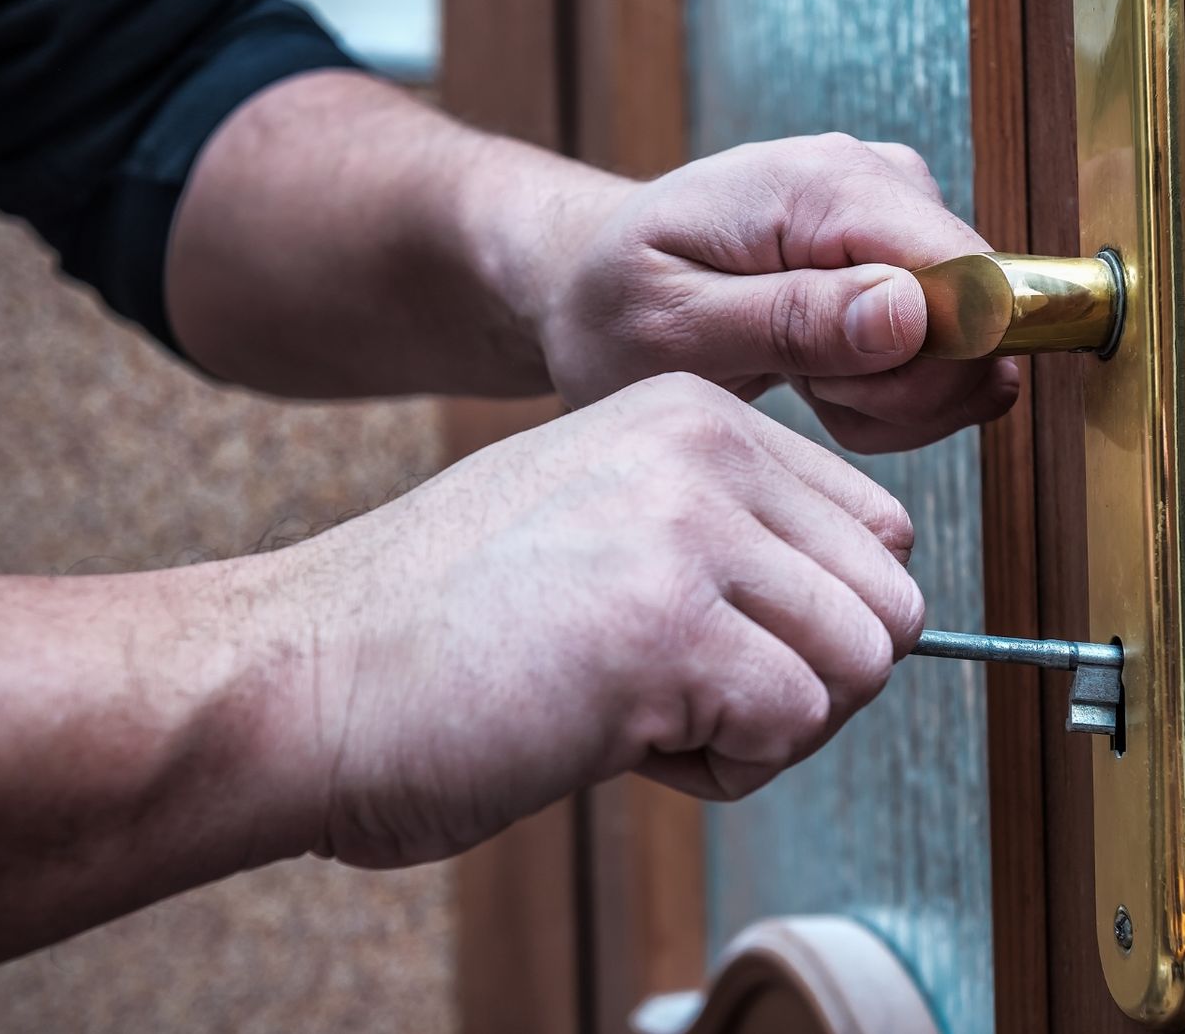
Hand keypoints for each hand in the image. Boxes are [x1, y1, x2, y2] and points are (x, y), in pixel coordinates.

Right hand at [270, 373, 923, 867]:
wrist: (297, 680)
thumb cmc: (442, 630)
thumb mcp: (602, 519)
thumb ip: (725, 536)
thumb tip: (859, 619)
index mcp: (693, 415)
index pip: (876, 531)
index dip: (816, 621)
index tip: (719, 647)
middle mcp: (703, 450)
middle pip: (887, 604)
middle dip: (810, 682)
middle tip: (691, 699)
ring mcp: (686, 532)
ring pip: (862, 665)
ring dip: (772, 728)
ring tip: (652, 715)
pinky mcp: (666, 630)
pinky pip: (794, 726)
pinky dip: (724, 770)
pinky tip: (621, 740)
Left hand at [514, 133, 1021, 452]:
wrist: (594, 282)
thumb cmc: (616, 303)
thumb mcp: (676, 328)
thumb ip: (794, 320)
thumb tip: (916, 314)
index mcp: (828, 182)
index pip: (965, 276)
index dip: (924, 363)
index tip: (831, 384)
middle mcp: (886, 183)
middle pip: (982, 325)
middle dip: (897, 392)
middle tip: (802, 387)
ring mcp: (906, 221)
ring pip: (972, 357)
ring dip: (889, 401)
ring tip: (802, 377)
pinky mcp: (914, 262)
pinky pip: (953, 363)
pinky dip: (887, 397)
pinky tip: (821, 377)